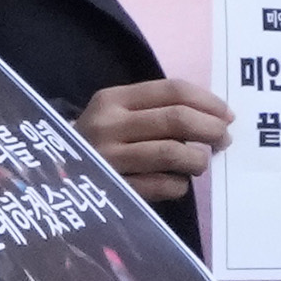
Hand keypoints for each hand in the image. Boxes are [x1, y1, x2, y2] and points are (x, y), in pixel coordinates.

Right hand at [77, 75, 234, 189]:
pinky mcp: (115, 189)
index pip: (172, 90)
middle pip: (177, 119)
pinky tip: (177, 183)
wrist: (52, 178)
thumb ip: (158, 111)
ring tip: (201, 163)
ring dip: (198, 159)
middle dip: (211, 129)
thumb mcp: (117, 116)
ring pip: (173, 153)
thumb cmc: (98, 143)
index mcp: (113, 100)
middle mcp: (109, 125)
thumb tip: (216, 119)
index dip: (208, 102)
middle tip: (224, 140)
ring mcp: (109, 159)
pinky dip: (180, 185)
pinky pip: (163, 186)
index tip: (227, 116)